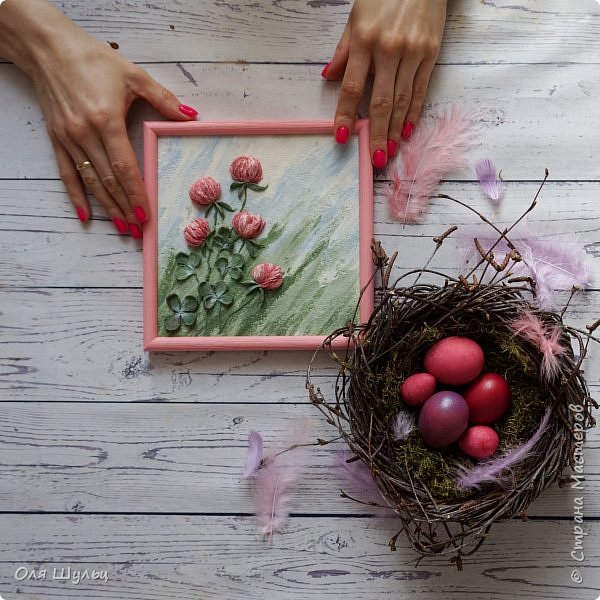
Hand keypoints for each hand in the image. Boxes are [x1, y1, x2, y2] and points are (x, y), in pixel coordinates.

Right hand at [0, 0, 197, 236]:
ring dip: (107, 207)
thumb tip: (191, 117)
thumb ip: (164, 100)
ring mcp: (68, 138)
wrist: (48, 48)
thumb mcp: (134, 76)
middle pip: (109, 180)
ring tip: (122, 226)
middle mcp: (85, 134)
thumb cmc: (93, 60)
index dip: (136, 193)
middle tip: (139, 229)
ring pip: (91, 181)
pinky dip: (76, 196)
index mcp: (106, 120)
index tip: (146, 214)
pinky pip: (66, 174)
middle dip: (125, 207)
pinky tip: (86, 215)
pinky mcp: (56, 139)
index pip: (125, 167)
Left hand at [323, 0, 446, 167]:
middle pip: (380, 101)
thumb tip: (329, 78)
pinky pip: (420, 90)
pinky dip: (413, 113)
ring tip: (390, 151)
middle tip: (375, 158)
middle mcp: (389, 49)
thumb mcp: (356, 17)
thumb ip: (343, 51)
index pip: (352, 87)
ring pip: (402, 100)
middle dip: (377, 133)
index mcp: (365, 41)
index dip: (345, 114)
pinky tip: (407, 131)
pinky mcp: (431, 53)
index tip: (341, 136)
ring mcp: (413, 52)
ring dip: (395, 130)